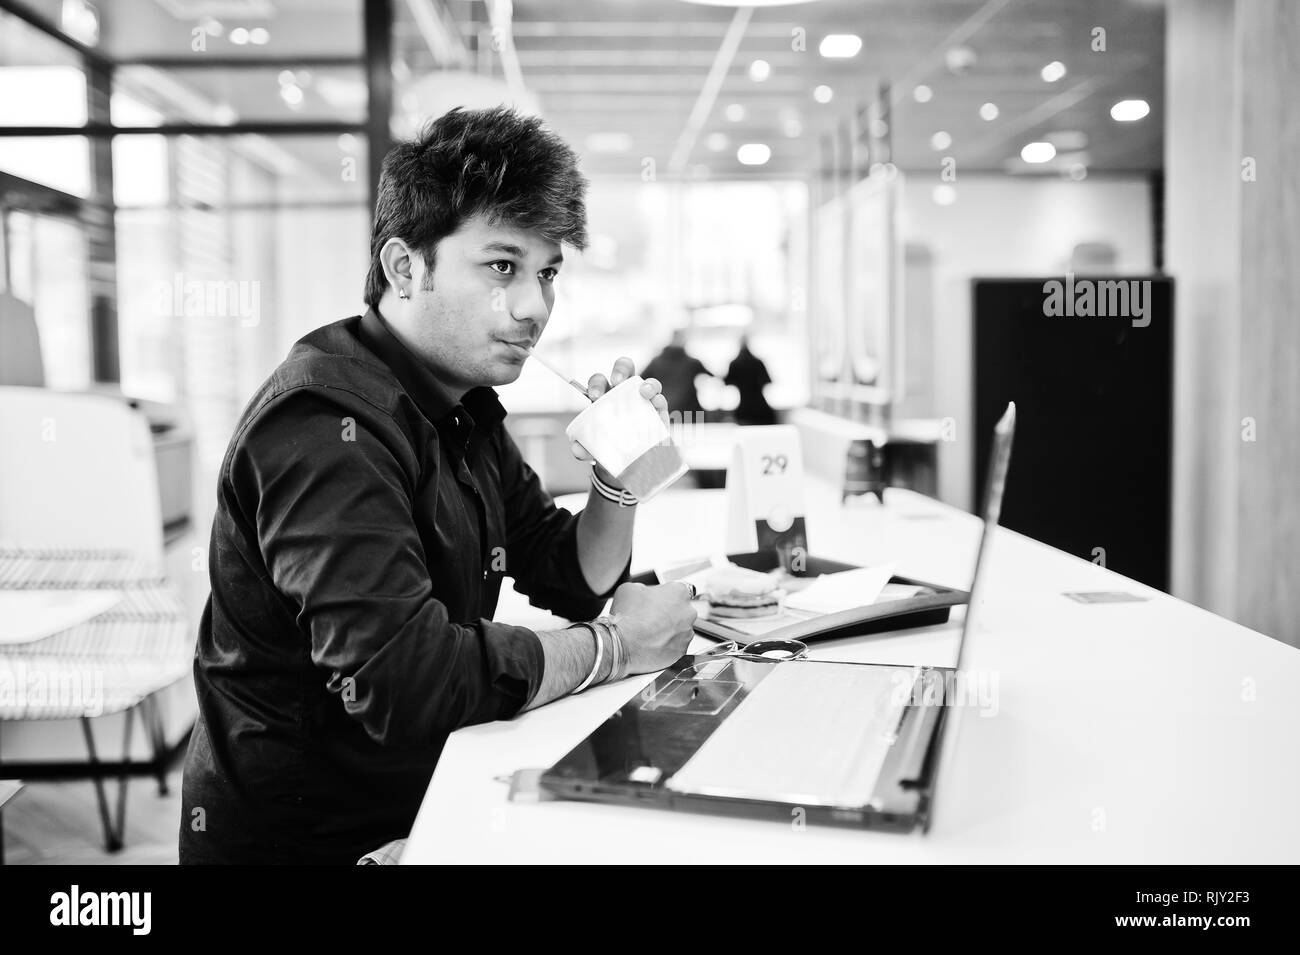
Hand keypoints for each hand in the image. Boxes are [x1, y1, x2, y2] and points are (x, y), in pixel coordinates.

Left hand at [569, 357, 669, 479]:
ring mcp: (645, 400)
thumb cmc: (609, 446)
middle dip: (621, 369)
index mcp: (605, 397)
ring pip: (649, 383)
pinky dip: (659, 401)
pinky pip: (662, 402)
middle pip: (625, 369)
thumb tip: (577, 449)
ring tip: (644, 393)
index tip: (595, 396)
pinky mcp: (659, 413)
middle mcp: (625, 393)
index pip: (600, 381)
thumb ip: (583, 448)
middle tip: (617, 381)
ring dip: (648, 385)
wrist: (629, 462)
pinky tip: (656, 405)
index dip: (597, 384)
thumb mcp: (594, 447)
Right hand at [608, 581, 697, 674]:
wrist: (623, 645)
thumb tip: (644, 593)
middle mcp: (688, 612)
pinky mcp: (682, 651)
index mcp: (679, 592)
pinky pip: (676, 646)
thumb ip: (644, 588)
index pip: (677, 590)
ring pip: (680, 629)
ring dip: (668, 630)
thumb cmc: (628, 617)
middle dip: (668, 613)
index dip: (664, 595)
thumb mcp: (630, 588)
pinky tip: (652, 644)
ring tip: (649, 632)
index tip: (657, 601)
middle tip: (650, 617)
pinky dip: (666, 645)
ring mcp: (687, 633)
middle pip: (680, 610)